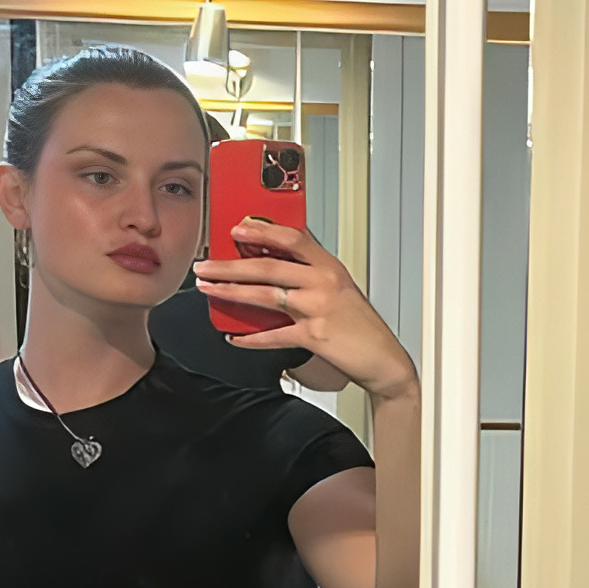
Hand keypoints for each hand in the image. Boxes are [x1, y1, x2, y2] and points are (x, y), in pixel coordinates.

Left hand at [194, 219, 417, 402]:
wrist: (384, 359)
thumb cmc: (361, 326)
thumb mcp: (340, 289)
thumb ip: (310, 274)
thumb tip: (274, 266)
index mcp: (329, 266)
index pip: (292, 238)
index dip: (262, 231)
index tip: (236, 228)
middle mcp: (322, 282)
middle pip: (268, 266)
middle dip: (230, 265)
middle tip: (205, 265)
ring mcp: (317, 308)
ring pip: (265, 295)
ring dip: (231, 292)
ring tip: (208, 289)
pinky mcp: (313, 336)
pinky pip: (273, 336)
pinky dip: (251, 338)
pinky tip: (234, 337)